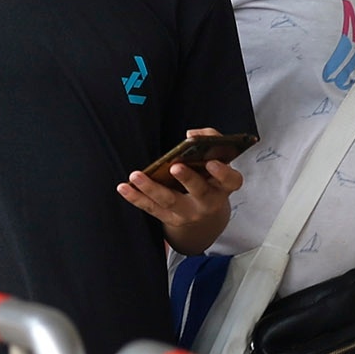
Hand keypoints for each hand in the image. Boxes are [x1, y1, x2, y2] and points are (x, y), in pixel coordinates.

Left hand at [118, 127, 243, 254]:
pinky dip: (136, 198)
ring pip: (170, 201)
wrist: (204, 214)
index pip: (231, 181)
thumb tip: (191, 135)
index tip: (212, 163)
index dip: (223, 173)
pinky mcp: (170, 218)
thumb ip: (209, 139)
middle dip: (188, 179)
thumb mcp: (216, 159)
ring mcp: (189, 213)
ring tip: (136, 176)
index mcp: (223, 186)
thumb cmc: (209, 177)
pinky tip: (124, 188)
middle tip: (175, 167)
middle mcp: (209, 202)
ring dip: (151, 188)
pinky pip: (151, 208)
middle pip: (199, 192)